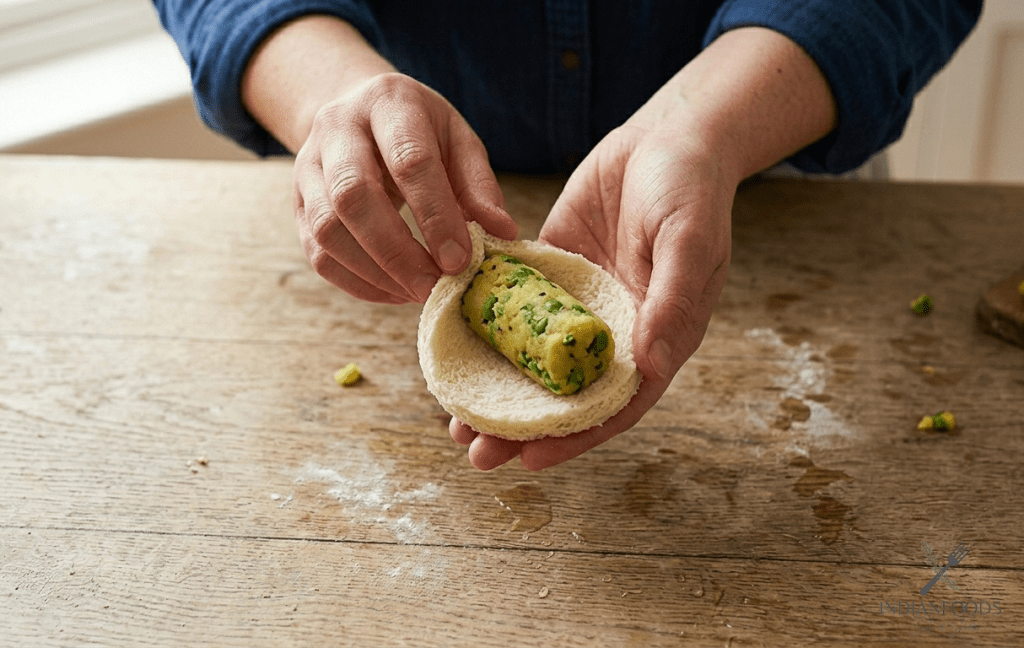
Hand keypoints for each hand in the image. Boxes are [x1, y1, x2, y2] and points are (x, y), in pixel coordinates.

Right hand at [294, 72, 516, 302]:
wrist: (357, 111)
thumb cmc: (419, 131)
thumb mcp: (457, 141)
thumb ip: (478, 185)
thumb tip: (503, 233)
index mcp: (387, 103)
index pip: (408, 161)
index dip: (435, 216)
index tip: (461, 259)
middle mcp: (336, 129)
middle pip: (353, 195)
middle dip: (397, 252)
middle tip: (434, 286)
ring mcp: (308, 167)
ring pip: (327, 229)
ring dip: (376, 272)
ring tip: (418, 291)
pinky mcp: (298, 204)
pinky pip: (319, 254)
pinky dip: (358, 283)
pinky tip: (395, 292)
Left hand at [450, 117, 734, 469]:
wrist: (667, 137)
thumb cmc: (692, 192)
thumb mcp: (689, 244)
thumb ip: (671, 303)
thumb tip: (652, 366)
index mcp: (653, 339)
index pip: (612, 404)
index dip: (573, 437)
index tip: (531, 460)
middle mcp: (610, 331)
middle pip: (561, 393)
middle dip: (520, 428)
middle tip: (475, 453)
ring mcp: (576, 304)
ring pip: (530, 359)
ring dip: (494, 389)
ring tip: (451, 421)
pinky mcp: (549, 271)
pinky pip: (512, 306)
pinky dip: (485, 329)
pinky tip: (449, 347)